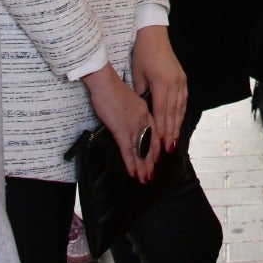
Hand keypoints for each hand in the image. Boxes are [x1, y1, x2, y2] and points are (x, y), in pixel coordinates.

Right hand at [81, 64, 155, 182]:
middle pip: (149, 145)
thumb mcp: (129, 100)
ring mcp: (133, 125)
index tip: (157, 158)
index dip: (155, 148)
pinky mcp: (121, 130)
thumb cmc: (113, 90)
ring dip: (142, 167)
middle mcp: (143, 120)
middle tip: (151, 175)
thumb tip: (130, 122)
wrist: (105, 83)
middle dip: (150, 162)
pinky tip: (133, 172)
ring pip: (140, 151)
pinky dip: (131, 163)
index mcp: (145, 112)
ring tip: (145, 179)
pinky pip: (128, 150)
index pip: (154, 133)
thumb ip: (133, 112)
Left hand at [132, 25, 187, 156]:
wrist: (154, 35)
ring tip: (175, 140)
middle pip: (173, 113)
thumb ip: (141, 95)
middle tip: (169, 149)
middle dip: (171, 132)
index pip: (161, 112)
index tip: (160, 144)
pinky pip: (183, 99)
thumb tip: (142, 111)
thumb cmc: (142, 54)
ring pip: (180, 108)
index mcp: (162, 83)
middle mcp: (174, 84)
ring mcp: (180, 81)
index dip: (161, 129)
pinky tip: (180, 121)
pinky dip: (181, 112)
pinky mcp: (182, 78)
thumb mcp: (137, 75)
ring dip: (177, 125)